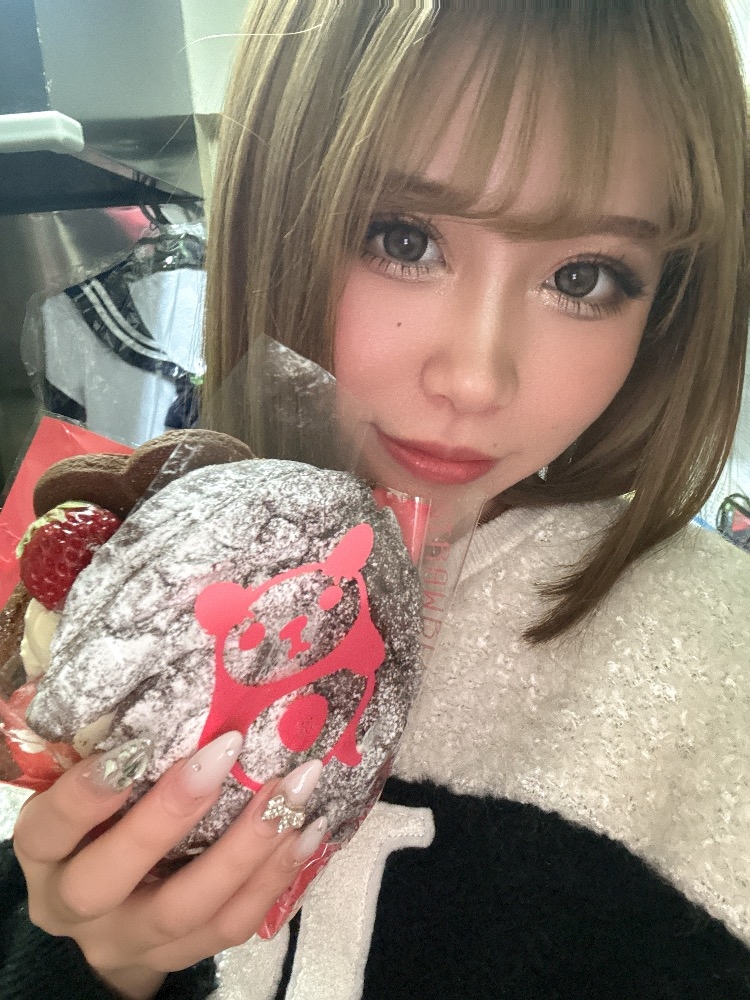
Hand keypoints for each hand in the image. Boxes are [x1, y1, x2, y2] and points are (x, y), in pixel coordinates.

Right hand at [13, 733, 327, 999]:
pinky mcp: (180, 956)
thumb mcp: (84, 797)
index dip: (87, 793)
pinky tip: (307, 830)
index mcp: (46, 856)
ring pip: (186, 908)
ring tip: (293, 788)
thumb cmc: (98, 829)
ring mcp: (130, 940)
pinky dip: (274, 877)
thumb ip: (109, 755)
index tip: (138, 744)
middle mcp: (77, 907)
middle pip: (113, 875)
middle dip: (172, 813)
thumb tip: (170, 677)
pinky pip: (231, 926)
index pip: (51, 829)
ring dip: (247, 846)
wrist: (106, 921)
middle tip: (227, 749)